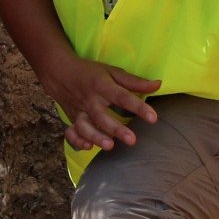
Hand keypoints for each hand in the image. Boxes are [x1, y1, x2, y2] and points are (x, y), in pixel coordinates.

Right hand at [33, 52, 161, 150]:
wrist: (60, 72)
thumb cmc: (91, 73)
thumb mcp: (112, 71)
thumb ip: (134, 81)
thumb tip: (158, 85)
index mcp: (102, 86)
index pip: (123, 97)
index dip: (138, 107)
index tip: (153, 118)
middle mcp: (90, 100)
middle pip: (102, 116)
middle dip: (116, 129)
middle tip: (132, 140)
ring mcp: (79, 111)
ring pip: (85, 126)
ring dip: (96, 137)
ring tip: (110, 146)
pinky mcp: (71, 119)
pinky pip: (71, 132)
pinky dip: (77, 140)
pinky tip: (88, 147)